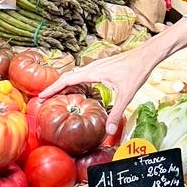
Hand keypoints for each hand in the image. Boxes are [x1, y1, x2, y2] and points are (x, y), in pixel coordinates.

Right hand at [38, 16, 186, 137]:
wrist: (146, 55)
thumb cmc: (136, 71)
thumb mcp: (126, 94)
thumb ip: (116, 113)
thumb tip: (108, 131)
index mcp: (93, 72)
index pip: (66, 80)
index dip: (52, 88)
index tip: (40, 96)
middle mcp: (92, 67)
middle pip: (67, 76)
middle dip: (54, 87)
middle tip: (44, 99)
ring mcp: (96, 66)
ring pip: (75, 74)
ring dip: (64, 83)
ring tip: (56, 96)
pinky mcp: (102, 67)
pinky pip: (82, 73)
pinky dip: (74, 81)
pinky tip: (78, 89)